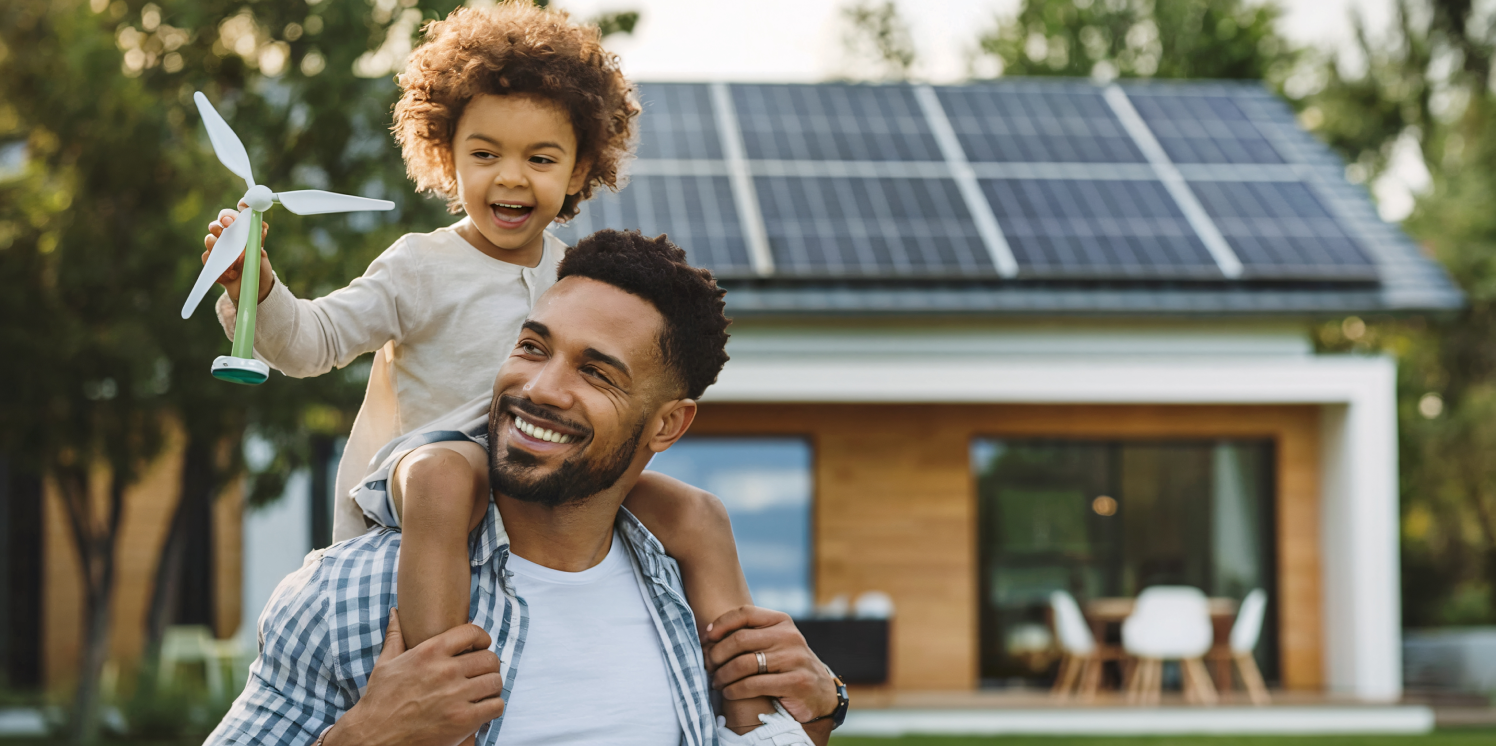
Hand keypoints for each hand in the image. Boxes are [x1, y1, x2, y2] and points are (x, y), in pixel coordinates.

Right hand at [203, 201, 273, 304]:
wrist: (253, 292)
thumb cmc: (260, 272)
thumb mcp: (263, 262)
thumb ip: (261, 252)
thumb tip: (260, 240)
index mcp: (245, 234)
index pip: (238, 216)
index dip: (235, 212)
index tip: (237, 212)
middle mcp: (231, 239)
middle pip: (218, 224)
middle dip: (219, 224)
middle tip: (224, 226)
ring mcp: (220, 250)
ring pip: (210, 239)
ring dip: (217, 246)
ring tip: (232, 261)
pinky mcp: (213, 263)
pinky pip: (207, 258)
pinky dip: (217, 266)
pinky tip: (230, 275)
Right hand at [323, 609, 505, 745]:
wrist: (374, 736)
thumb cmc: (380, 700)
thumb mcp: (386, 663)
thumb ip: (395, 636)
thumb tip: (395, 613)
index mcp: (429, 651)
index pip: (472, 632)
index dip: (482, 638)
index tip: (481, 646)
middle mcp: (445, 670)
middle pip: (489, 658)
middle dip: (488, 666)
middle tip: (481, 674)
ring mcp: (456, 695)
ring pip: (495, 681)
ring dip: (492, 687)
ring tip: (482, 692)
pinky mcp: (463, 720)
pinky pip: (495, 706)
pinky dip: (492, 708)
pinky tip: (481, 710)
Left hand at [704, 606, 837, 724]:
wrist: (820, 693)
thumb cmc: (786, 666)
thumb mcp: (775, 643)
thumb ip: (751, 634)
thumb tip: (707, 634)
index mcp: (782, 621)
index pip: (745, 613)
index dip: (720, 624)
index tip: (706, 639)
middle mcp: (790, 637)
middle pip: (740, 639)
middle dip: (717, 654)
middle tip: (708, 666)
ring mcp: (795, 659)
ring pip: (744, 664)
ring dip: (723, 675)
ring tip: (716, 682)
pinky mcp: (796, 682)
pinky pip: (754, 685)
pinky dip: (735, 690)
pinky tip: (728, 692)